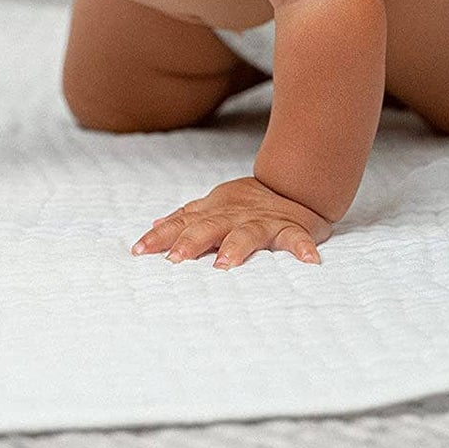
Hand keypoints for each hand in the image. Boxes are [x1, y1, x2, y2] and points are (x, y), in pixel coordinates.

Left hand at [131, 176, 332, 268]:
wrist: (293, 183)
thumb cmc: (248, 202)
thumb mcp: (214, 205)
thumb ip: (186, 216)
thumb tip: (155, 224)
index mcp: (214, 213)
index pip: (181, 224)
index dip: (160, 236)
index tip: (138, 251)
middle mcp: (234, 216)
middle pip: (209, 227)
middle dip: (191, 242)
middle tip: (175, 260)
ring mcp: (262, 222)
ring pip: (247, 233)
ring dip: (236, 247)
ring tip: (225, 264)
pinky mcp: (291, 228)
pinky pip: (297, 238)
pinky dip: (303, 248)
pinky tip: (309, 261)